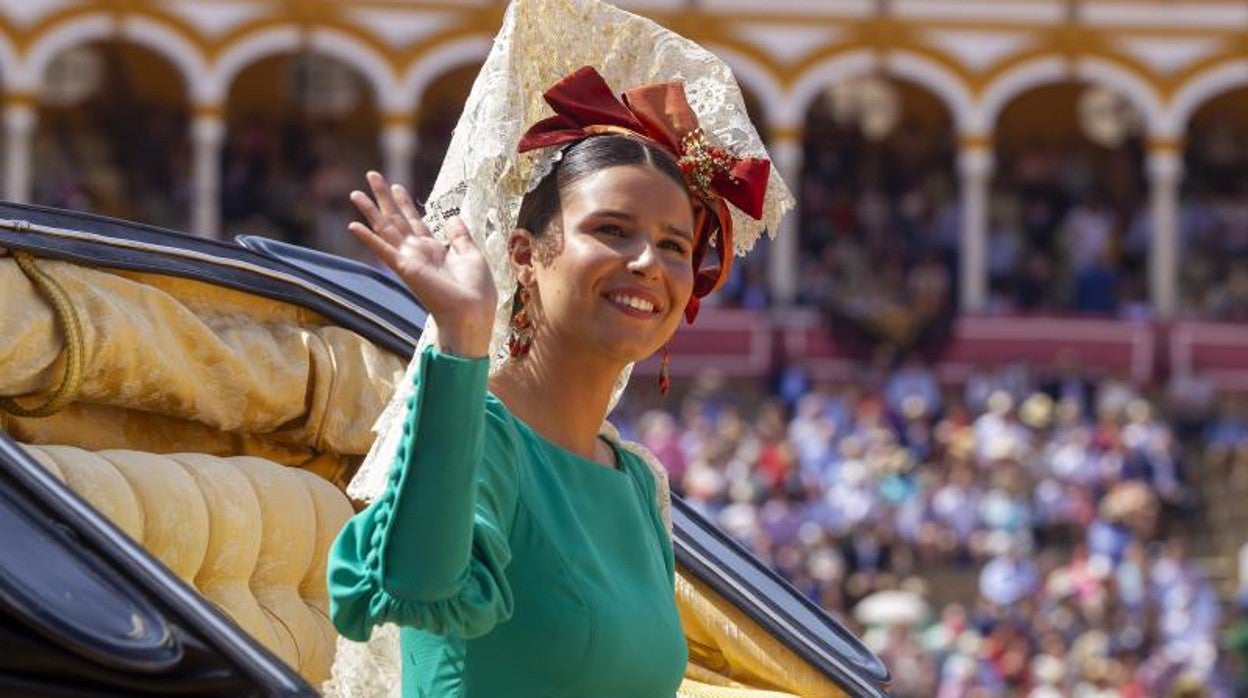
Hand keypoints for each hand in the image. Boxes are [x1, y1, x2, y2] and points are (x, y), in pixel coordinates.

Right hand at [349, 171, 496, 357]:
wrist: (473, 312)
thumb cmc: (476, 290)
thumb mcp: (471, 255)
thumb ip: (460, 237)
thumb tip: (453, 218)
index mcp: (434, 250)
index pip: (415, 221)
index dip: (405, 203)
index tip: (396, 186)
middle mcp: (417, 252)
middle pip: (396, 219)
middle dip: (383, 197)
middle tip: (372, 175)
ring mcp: (409, 260)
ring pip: (385, 229)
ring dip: (370, 210)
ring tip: (355, 192)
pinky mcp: (405, 268)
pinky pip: (383, 250)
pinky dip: (368, 238)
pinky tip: (353, 225)